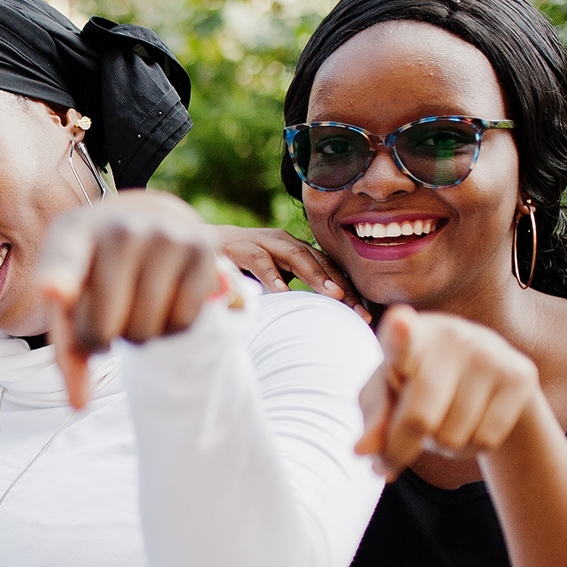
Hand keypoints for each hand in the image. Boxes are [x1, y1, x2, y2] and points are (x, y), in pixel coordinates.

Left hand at [37, 190, 223, 408]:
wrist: (148, 218)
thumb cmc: (98, 270)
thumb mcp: (73, 296)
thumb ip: (68, 348)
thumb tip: (79, 405)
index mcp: (73, 234)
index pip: (63, 260)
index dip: (57, 279)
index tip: (52, 292)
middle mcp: (120, 229)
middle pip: (103, 328)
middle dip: (100, 341)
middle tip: (106, 318)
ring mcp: (165, 236)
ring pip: (145, 331)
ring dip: (137, 337)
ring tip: (134, 307)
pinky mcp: (204, 249)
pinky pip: (183, 323)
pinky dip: (170, 329)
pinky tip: (163, 304)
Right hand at [211, 225, 367, 320]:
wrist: (202, 244)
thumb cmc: (243, 268)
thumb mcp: (274, 280)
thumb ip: (294, 294)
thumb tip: (321, 324)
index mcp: (296, 252)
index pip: (329, 269)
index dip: (348, 290)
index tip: (364, 316)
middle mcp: (284, 243)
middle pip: (320, 262)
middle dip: (340, 285)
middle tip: (357, 309)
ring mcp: (262, 242)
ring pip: (296, 256)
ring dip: (316, 275)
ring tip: (333, 295)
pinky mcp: (238, 246)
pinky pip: (259, 260)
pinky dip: (271, 275)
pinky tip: (281, 290)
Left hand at [357, 305, 543, 480]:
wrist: (484, 367)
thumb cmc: (418, 380)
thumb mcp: (388, 393)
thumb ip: (374, 418)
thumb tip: (363, 452)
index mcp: (410, 333)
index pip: (401, 337)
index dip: (400, 333)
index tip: (399, 324)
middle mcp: (452, 337)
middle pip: (420, 418)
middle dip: (398, 451)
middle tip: (385, 465)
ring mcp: (489, 354)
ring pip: (451, 438)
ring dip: (436, 447)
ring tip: (439, 422)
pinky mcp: (519, 376)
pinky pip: (483, 441)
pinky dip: (465, 450)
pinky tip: (465, 427)